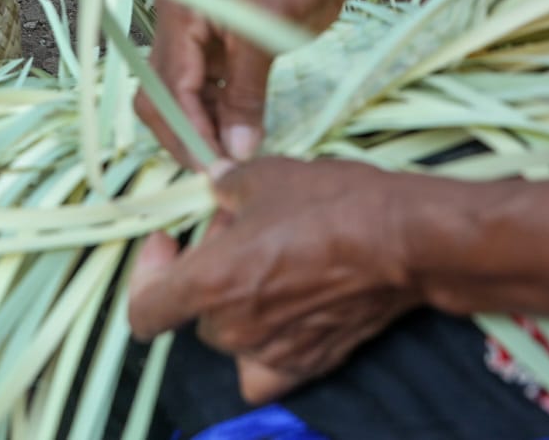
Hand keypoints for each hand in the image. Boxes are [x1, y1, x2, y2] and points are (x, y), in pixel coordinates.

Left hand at [128, 158, 420, 403]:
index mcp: (210, 283)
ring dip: (237, 307)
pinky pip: (266, 372)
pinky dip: (264, 353)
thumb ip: (227, 185)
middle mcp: (234, 329)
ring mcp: (272, 352)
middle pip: (196, 314)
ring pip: (231, 340)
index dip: (147, 275)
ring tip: (266, 269)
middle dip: (209, 274)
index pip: (145, 311)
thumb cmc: (331, 204)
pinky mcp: (310, 364)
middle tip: (240, 233)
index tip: (168, 244)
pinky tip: (279, 322)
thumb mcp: (266, 176)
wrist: (403, 241)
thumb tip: (216, 184)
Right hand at [140, 0, 347, 164]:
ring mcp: (195, 37)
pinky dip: (218, 114)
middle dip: (185, 132)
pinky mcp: (216, 49)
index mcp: (179, 12)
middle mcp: (176, 24)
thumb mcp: (265, 41)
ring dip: (203, 127)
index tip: (212, 164)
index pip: (170, 86)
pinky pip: (205, 90)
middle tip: (215, 167)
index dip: (189, 129)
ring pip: (182, 96)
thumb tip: (236, 150)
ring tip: (232, 155)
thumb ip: (245, 97)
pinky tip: (238, 135)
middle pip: (162, 94)